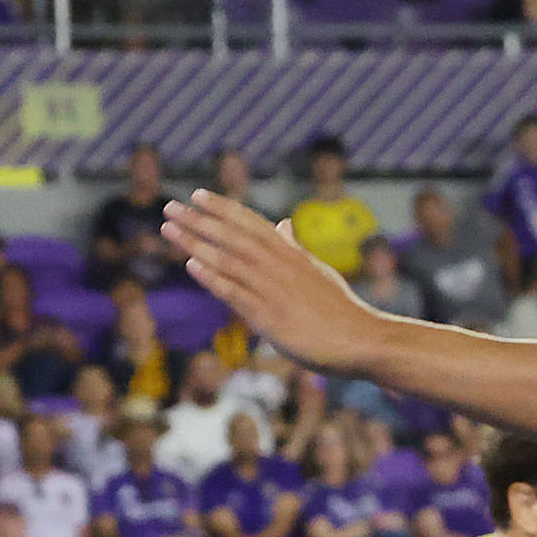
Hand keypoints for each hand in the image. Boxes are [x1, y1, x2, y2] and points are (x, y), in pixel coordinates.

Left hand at [166, 193, 384, 374]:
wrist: (366, 342)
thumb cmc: (342, 311)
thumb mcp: (318, 272)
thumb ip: (295, 249)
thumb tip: (283, 224)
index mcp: (293, 257)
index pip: (254, 224)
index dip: (225, 208)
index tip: (198, 194)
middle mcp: (282, 268)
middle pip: (235, 237)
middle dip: (201, 220)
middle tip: (170, 206)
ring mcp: (276, 292)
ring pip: (231, 261)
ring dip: (197, 243)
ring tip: (169, 229)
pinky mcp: (272, 318)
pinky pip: (237, 294)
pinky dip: (214, 278)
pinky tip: (191, 266)